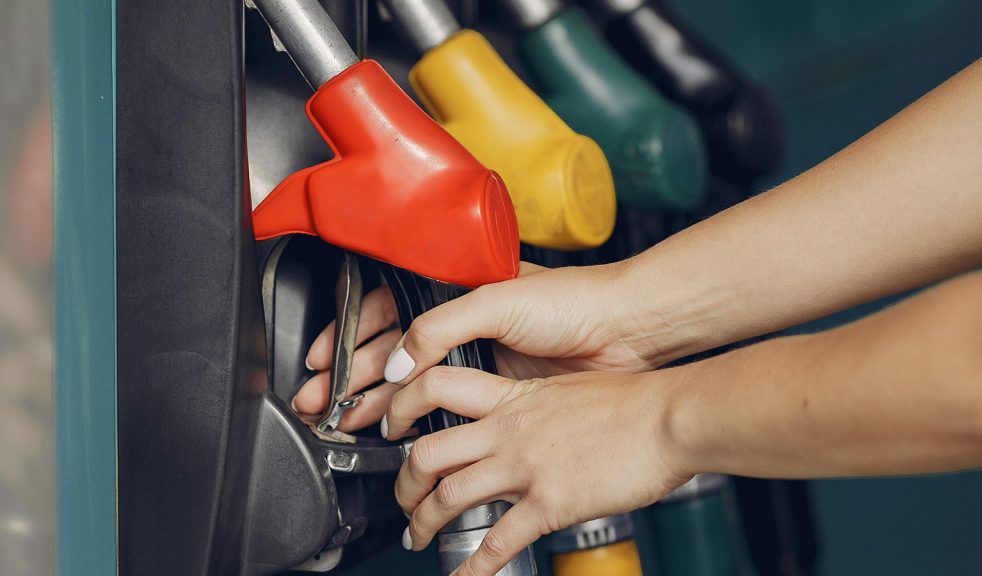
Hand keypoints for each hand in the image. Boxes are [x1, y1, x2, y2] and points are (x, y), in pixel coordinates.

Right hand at [294, 261, 653, 428]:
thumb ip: (440, 329)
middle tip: (321, 400)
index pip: (387, 308)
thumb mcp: (497, 301)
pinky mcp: (497, 389)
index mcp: (456, 288)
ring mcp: (479, 357)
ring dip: (375, 399)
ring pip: (412, 380)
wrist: (624, 332)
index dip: (351, 335)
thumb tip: (399, 363)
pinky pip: (443, 404)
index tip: (324, 359)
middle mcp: (463, 322)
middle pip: (391, 349)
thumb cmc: (573, 301)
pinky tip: (396, 428)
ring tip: (347, 420)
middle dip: (351, 374)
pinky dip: (415, 417)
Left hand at [383, 367, 690, 575]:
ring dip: (423, 523)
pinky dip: (472, 567)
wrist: (669, 417)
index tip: (392, 426)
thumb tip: (526, 418)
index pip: (436, 387)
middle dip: (404, 482)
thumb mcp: (569, 388)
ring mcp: (525, 466)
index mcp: (513, 396)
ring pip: (448, 495)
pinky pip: (496, 540)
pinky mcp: (549, 502)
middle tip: (404, 498)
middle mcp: (508, 428)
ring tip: (419, 538)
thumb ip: (537, 403)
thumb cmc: (633, 401)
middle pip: (427, 452)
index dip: (401, 407)